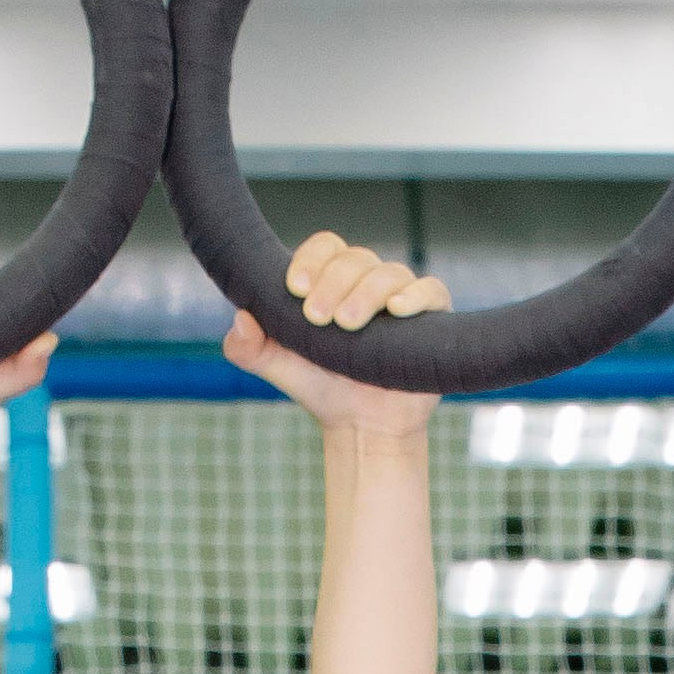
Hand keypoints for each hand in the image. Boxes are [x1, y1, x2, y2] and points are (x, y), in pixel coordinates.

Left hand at [222, 231, 451, 435]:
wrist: (362, 426)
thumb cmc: (321, 387)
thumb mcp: (279, 368)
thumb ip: (249, 348)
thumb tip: (240, 318)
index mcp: (333, 280)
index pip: (325, 247)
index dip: (311, 260)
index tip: (295, 289)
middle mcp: (368, 280)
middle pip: (355, 258)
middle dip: (333, 283)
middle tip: (317, 319)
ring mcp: (402, 295)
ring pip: (388, 273)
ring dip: (365, 294)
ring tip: (346, 325)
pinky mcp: (433, 315)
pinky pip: (430, 290)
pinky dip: (414, 296)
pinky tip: (396, 311)